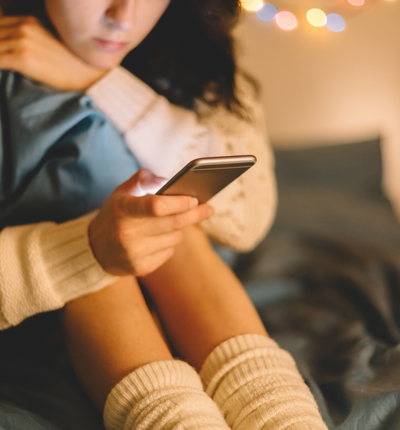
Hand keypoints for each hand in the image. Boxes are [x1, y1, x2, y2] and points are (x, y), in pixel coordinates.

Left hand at [0, 16, 105, 90]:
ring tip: (2, 65)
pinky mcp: (22, 58)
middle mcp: (24, 26)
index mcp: (29, 21)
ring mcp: (22, 41)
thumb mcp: (49, 43)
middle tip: (2, 60)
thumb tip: (14, 47)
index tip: (2, 52)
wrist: (88, 76)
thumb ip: (30, 39)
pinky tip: (2, 73)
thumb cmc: (73, 65)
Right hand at [88, 169, 213, 276]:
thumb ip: (143, 180)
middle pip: (173, 223)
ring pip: (174, 238)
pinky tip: (158, 239)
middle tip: (208, 209)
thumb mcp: (122, 192)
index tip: (195, 199)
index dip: (179, 202)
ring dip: (178, 229)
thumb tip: (167, 181)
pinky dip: (169, 243)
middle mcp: (127, 233)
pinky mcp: (140, 268)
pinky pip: (169, 252)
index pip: (156, 206)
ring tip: (170, 223)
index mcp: (122, 210)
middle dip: (194, 214)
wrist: (95, 249)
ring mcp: (133, 253)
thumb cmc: (115, 215)